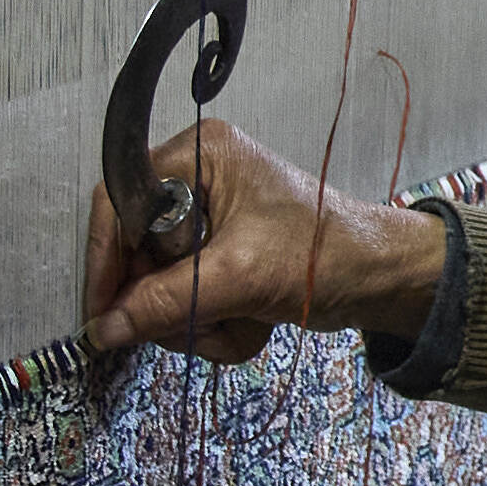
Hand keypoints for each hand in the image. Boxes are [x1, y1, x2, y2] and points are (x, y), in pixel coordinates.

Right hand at [81, 110, 447, 368]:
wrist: (382, 278)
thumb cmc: (325, 254)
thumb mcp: (240, 276)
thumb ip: (167, 300)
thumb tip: (105, 328)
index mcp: (199, 156)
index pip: (119, 202)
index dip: (106, 260)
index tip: (103, 311)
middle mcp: (196, 179)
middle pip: (135, 252)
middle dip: (163, 302)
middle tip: (192, 329)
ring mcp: (207, 221)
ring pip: (159, 284)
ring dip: (192, 322)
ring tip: (236, 328)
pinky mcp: (220, 256)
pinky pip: (187, 298)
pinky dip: (212, 324)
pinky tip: (248, 327)